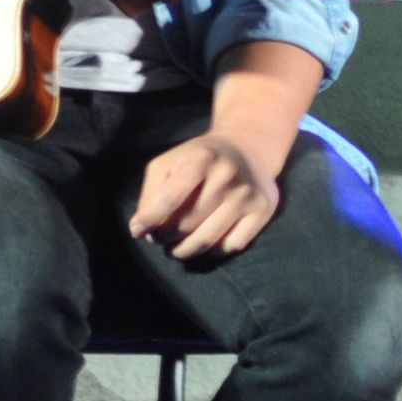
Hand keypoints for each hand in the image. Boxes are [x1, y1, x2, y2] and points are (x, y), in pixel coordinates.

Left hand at [131, 132, 281, 260]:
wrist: (250, 149)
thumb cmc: (200, 159)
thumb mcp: (170, 162)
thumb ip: (152, 192)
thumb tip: (140, 229)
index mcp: (201, 157)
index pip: (171, 196)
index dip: (151, 218)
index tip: (138, 232)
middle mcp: (227, 175)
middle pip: (187, 223)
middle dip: (165, 237)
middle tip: (158, 239)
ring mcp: (247, 193)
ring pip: (208, 240)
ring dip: (184, 250)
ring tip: (175, 248)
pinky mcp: (263, 209)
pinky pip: (232, 245)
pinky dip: (213, 251)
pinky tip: (205, 243)